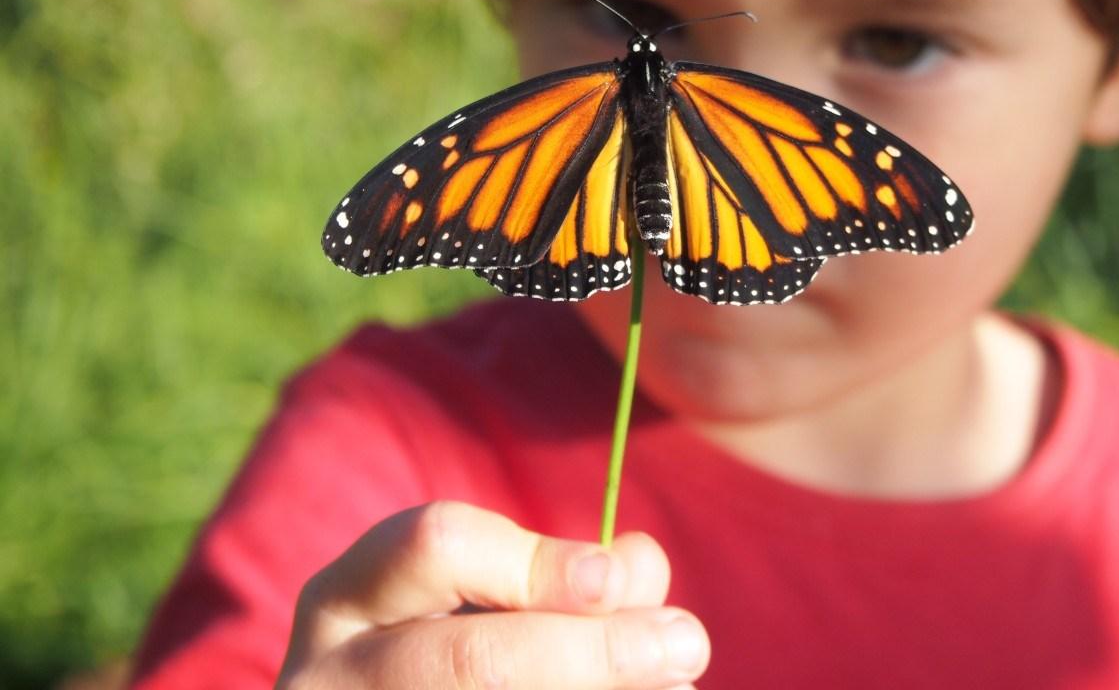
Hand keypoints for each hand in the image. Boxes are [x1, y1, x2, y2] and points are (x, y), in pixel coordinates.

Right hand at [276, 501, 709, 688]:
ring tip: (674, 686)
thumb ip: (556, 574)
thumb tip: (640, 566)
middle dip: (592, 651)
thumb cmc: (449, 653)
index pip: (434, 546)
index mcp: (345, 602)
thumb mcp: (480, 599)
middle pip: (469, 659)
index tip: (620, 577)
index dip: (537, 562)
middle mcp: (330, 681)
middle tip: (686, 642)